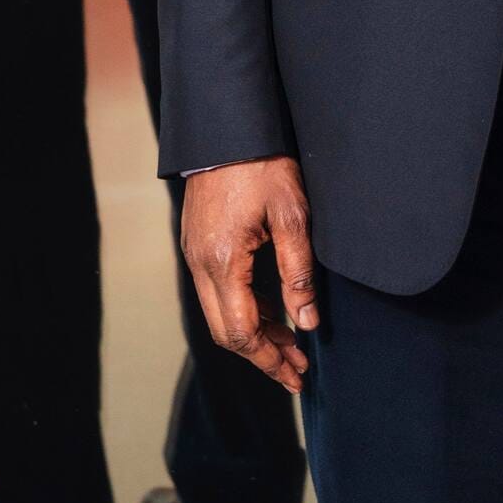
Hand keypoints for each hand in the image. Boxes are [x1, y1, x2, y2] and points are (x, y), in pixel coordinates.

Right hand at [181, 157, 319, 394]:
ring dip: (254, 332)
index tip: (296, 375)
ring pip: (220, 312)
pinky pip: (217, 290)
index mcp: (222, 262)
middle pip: (226, 331)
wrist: (227, 127)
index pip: (242, 332)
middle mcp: (200, 264)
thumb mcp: (292, 215)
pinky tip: (271, 311)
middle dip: (262, 354)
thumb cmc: (263, 165)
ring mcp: (195, 253)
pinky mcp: (198, 243)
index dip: (269, 359)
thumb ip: (299, 273)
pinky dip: (244, 307)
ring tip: (290, 345)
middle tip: (296, 368)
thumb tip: (307, 323)